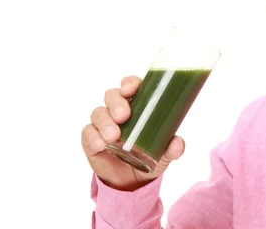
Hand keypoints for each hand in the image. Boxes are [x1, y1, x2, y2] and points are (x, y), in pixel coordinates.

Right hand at [81, 75, 185, 190]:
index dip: (129, 83)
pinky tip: (100, 145)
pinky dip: (93, 137)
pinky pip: (87, 132)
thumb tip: (177, 143)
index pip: (130, 86)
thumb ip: (173, 149)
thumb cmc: (148, 157)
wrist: (130, 182)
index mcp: (137, 106)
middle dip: (116, 102)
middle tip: (124, 116)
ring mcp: (103, 124)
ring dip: (105, 122)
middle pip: (111, 95)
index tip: (131, 89)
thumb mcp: (164, 155)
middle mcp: (117, 111)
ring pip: (98, 113)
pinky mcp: (91, 139)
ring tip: (113, 136)